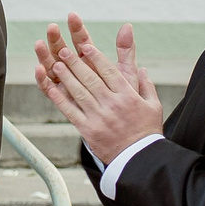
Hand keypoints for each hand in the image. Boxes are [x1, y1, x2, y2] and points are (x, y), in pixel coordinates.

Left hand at [33, 14, 163, 163]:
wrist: (139, 158)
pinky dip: (60, 99)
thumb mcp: (153, 105)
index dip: (96, 57)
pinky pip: (71, 111)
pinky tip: (51, 88)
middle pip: (91, 79)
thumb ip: (146, 86)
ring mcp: (99, 117)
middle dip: (76, 63)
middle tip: (64, 50)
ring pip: (79, 92)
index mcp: (128, 96)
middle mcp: (112, 104)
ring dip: (66, 77)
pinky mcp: (88, 129)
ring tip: (55, 64)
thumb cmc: (147, 131)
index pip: (110, 72)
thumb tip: (143, 68)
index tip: (85, 46)